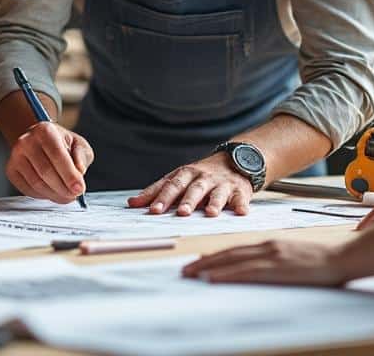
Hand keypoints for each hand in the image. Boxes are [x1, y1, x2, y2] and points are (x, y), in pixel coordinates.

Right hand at [5, 122, 91, 202]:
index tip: (79, 189)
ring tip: (66, 195)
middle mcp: (26, 141)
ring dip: (55, 194)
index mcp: (45, 130)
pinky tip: (53, 192)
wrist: (39, 141)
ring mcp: (15, 156)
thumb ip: (82, 156)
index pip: (58, 155)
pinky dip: (43, 196)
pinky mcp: (11, 170)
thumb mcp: (78, 144)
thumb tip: (79, 172)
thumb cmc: (61, 144)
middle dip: (63, 188)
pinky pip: (28, 189)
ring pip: (37, 183)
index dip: (70, 175)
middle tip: (74, 195)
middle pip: (46, 172)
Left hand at [128, 154, 251, 216]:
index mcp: (186, 175)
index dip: (162, 198)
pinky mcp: (239, 190)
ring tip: (210, 213)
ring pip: (217, 193)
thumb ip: (156, 191)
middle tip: (181, 212)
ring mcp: (222, 184)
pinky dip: (241, 205)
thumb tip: (132, 204)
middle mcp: (203, 178)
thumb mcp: (178, 178)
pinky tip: (241, 212)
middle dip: (188, 200)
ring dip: (214, 202)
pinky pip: (241, 198)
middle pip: (194, 189)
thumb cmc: (201, 175)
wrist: (235, 160)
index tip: (153, 210)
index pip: (171, 186)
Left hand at [182, 240, 347, 285]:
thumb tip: (257, 270)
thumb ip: (274, 260)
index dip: (214, 256)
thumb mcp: (292, 256)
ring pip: (232, 261)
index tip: (198, 262)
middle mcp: (266, 247)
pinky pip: (246, 272)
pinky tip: (213, 278)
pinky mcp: (277, 267)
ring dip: (208, 268)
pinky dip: (226, 274)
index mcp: (269, 244)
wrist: (343, 257)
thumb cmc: (321, 261)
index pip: (235, 250)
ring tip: (191, 274)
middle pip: (227, 254)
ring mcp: (271, 256)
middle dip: (204, 262)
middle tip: (185, 270)